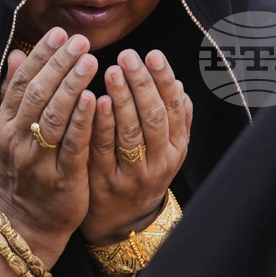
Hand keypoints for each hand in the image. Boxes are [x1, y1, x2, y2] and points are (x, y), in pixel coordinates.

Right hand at [0, 27, 97, 268]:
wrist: (22, 225)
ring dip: (71, 85)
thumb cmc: (22, 173)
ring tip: (91, 60)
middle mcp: (16, 139)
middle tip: (80, 40)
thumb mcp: (8, 133)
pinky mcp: (60, 178)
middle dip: (59, 64)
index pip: (21, 81)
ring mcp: (37, 159)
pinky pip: (71, 145)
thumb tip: (15, 54)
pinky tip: (93, 99)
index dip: (41, 56)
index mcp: (4, 124)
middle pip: (37, 93)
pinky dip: (81, 121)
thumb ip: (13, 94)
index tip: (59, 33)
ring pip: (53, 116)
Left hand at [80, 48, 192, 244]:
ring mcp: (133, 175)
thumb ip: (177, 120)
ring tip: (112, 70)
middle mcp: (159, 162)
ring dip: (123, 99)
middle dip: (143, 83)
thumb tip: (180, 84)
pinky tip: (95, 101)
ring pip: (131, 133)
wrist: (123, 222)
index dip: (165, 80)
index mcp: (177, 149)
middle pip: (154, 118)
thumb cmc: (144, 173)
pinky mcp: (106, 184)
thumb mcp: (168, 150)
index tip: (153, 54)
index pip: (175, 108)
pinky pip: (103, 150)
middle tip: (129, 56)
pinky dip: (101, 125)